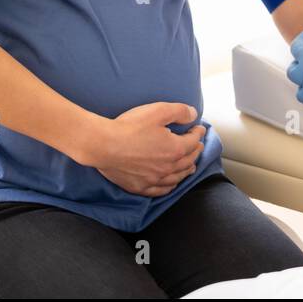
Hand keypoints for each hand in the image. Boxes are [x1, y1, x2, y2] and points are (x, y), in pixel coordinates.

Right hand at [84, 102, 205, 196]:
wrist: (103, 145)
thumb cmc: (129, 127)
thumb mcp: (158, 111)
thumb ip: (179, 111)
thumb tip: (194, 115)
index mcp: (175, 149)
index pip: (193, 141)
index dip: (198, 133)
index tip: (199, 128)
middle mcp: (168, 167)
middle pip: (188, 160)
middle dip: (195, 151)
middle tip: (198, 145)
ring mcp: (154, 179)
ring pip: (177, 177)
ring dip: (187, 170)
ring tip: (191, 166)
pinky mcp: (140, 186)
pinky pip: (161, 190)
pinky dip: (170, 186)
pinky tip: (171, 183)